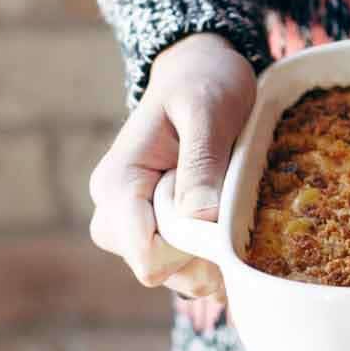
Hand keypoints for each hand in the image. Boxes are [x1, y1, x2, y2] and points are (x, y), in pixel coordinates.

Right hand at [86, 32, 256, 299]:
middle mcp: (116, 213)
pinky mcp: (159, 233)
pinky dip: (216, 258)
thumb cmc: (203, 82)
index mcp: (117, 184)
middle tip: (231, 201)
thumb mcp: (207, 109)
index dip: (190, 246)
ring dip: (214, 256)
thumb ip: (201, 160)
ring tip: (233, 205)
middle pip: (160, 271)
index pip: (145, 253)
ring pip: (177, 277)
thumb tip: (199, 217)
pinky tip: (233, 223)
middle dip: (204, 252)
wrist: (200, 73)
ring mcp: (136, 227)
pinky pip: (188, 270)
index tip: (218, 209)